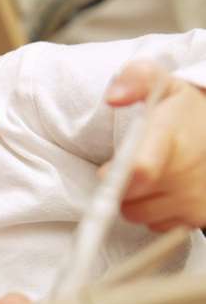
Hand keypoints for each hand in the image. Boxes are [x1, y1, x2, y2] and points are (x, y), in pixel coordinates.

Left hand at [104, 60, 205, 230]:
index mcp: (171, 139)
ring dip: (134, 200)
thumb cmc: (185, 111)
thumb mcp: (163, 84)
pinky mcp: (200, 217)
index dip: (116, 176)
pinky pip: (157, 225)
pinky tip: (164, 190)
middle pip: (127, 199)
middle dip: (117, 186)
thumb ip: (135, 79)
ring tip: (148, 176)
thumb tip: (114, 97)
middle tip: (127, 167)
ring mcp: (195, 198)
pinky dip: (154, 213)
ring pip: (137, 215)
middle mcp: (187, 173)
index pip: (140, 169)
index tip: (108, 170)